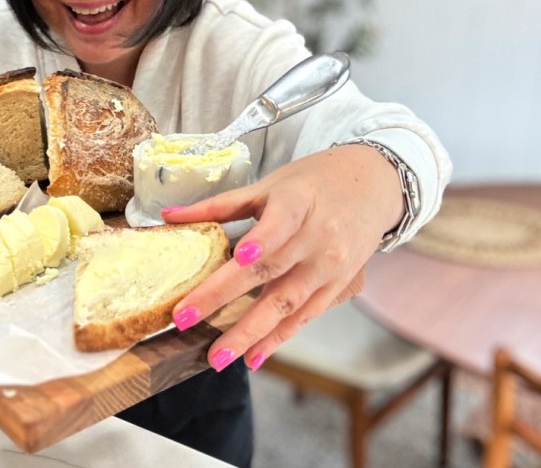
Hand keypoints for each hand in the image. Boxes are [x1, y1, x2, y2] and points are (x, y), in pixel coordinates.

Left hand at [161, 144, 402, 371]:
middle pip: (270, 272)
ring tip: (217, 357)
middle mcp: (317, 238)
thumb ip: (220, 204)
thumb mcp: (269, 185)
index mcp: (298, 204)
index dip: (262, 241)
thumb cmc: (312, 182)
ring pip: (286, 303)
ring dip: (249, 333)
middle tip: (186, 320)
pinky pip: (304, 316)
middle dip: (225, 298)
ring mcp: (330, 267)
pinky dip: (278, 338)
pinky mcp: (338, 287)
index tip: (239, 257)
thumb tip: (167, 216)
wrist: (373, 185)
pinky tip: (252, 357)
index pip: (278, 225)